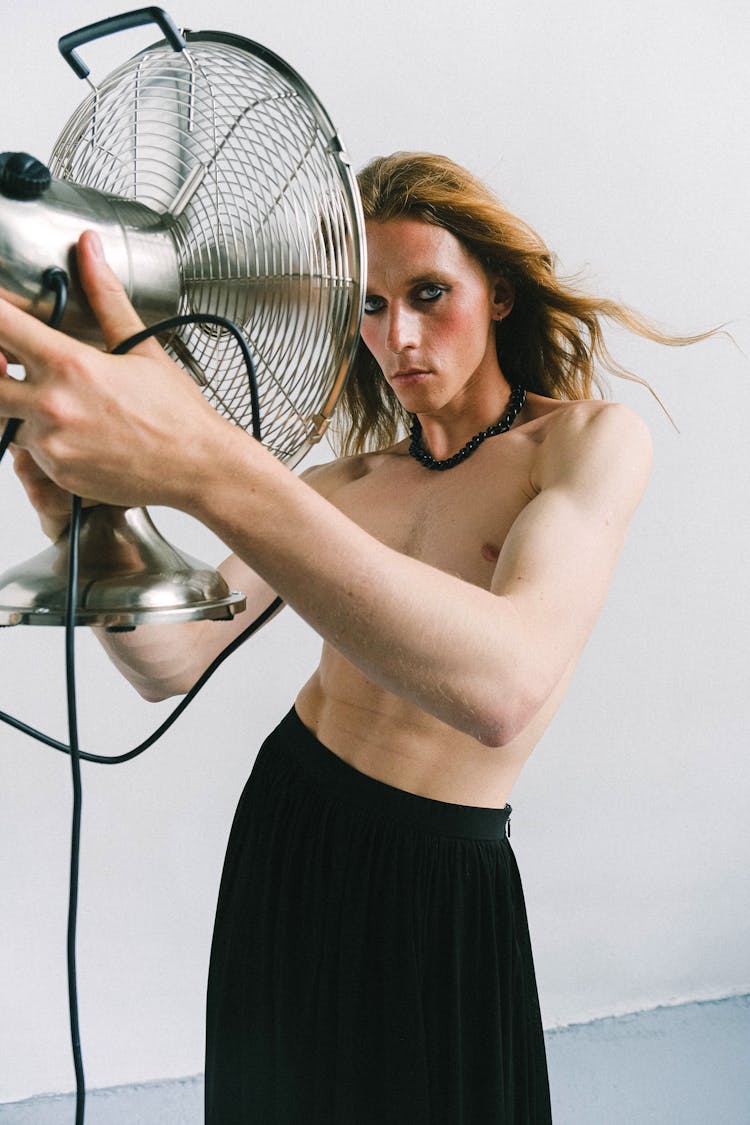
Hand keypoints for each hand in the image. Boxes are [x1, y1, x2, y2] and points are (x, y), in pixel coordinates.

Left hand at [0, 231, 228, 509]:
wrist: (199, 467)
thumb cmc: (177, 414)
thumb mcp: (141, 347)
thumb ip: (106, 296)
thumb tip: (90, 250)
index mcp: (72, 366)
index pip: (2, 327)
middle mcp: (54, 407)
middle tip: (11, 361)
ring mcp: (54, 445)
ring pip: (4, 420)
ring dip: (16, 407)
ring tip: (52, 400)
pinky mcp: (59, 473)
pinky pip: (30, 454)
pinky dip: (42, 439)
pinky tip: (75, 431)